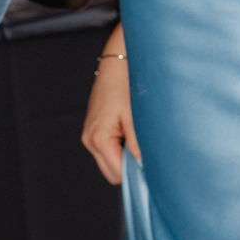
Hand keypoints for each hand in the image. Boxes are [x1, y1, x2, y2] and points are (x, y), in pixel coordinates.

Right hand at [81, 36, 139, 183]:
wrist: (115, 65)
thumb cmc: (124, 86)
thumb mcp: (135, 117)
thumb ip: (138, 145)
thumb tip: (144, 166)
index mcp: (99, 139)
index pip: (117, 174)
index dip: (135, 173)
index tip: (151, 167)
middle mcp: (90, 140)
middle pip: (111, 173)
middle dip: (128, 168)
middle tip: (146, 153)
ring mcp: (89, 135)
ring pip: (108, 163)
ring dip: (124, 157)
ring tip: (136, 138)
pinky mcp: (92, 130)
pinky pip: (106, 150)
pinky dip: (119, 148)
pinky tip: (129, 133)